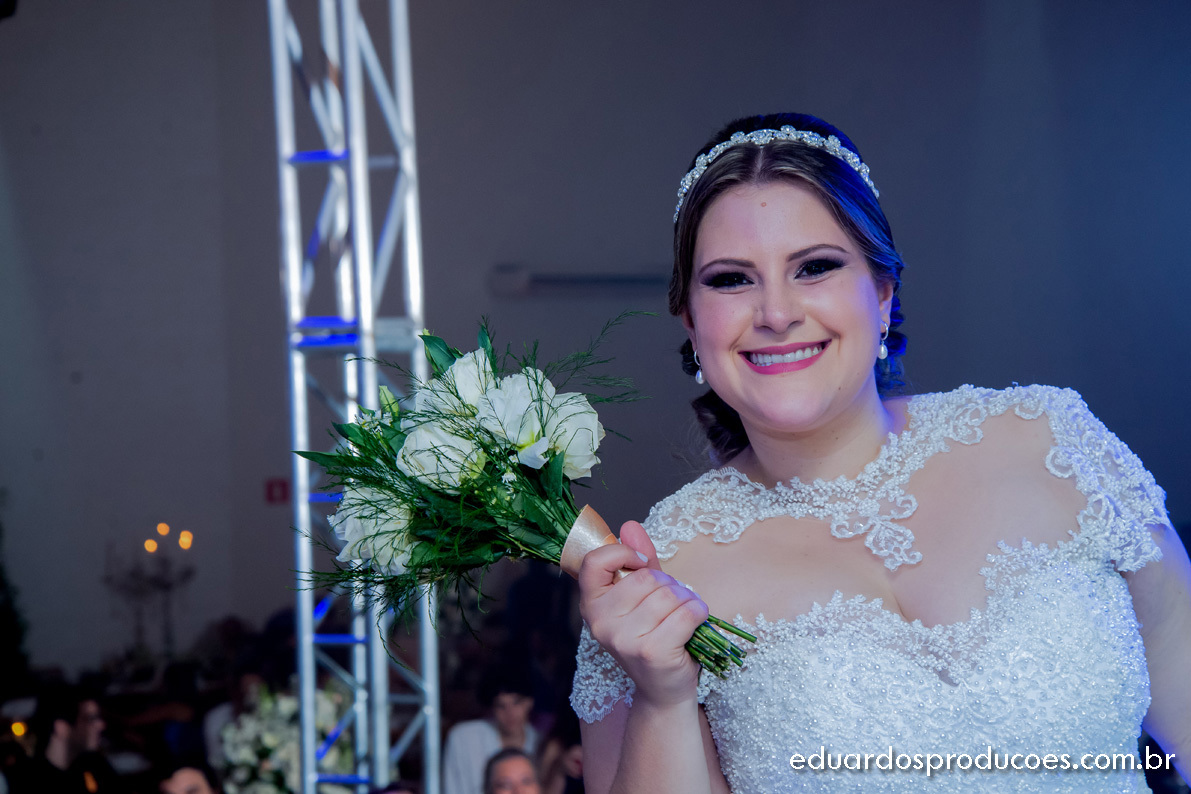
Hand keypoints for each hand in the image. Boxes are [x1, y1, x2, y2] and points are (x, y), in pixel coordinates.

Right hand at [578, 520, 708, 707]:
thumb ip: (637, 561)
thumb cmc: (654, 635)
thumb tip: (629, 525)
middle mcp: (601, 622)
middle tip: (669, 606)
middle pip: (646, 578)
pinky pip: (686, 613)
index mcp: (591, 604)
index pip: (594, 561)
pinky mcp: (652, 652)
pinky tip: (694, 625)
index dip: (623, 554)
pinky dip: (699, 613)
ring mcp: (624, 639)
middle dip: (669, 586)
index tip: (642, 564)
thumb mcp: (643, 596)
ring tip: (682, 617)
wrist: (663, 689)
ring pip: (669, 595)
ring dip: (687, 600)